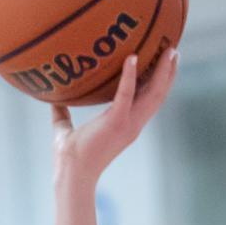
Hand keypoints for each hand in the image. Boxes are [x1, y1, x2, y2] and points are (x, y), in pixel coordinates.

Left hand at [51, 49, 178, 185]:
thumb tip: (53, 101)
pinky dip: (129, 75)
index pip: (149, 101)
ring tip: (168, 49)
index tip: (165, 63)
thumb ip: (62, 114)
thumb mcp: (65, 130)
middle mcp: (132, 124)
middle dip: (168, 72)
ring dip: (162, 71)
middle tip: (173, 50)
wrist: (70, 175)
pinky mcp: (115, 122)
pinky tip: (131, 57)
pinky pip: (126, 94)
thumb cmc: (69, 157)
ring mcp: (127, 124)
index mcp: (126, 125)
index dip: (160, 82)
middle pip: (158, 95)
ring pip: (153, 93)